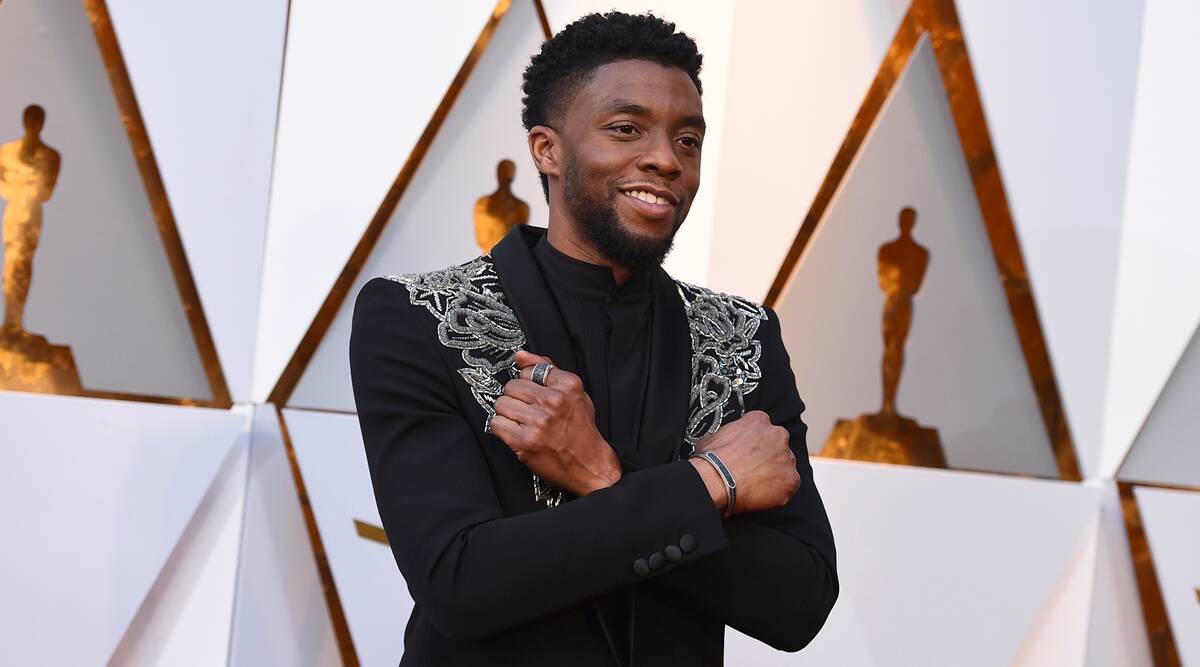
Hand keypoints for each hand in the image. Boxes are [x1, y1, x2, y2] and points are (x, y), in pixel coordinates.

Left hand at [489, 351, 621, 495]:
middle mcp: (553, 401)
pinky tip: (515, 432)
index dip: (528, 383)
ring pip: (501, 404)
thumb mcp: (574, 393)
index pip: (528, 371)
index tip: (534, 395)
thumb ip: (547, 369)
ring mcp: (538, 422)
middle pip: (511, 386)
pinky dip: (502, 428)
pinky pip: (496, 423)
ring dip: (507, 413)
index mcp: (568, 385)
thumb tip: (520, 355)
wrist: (588, 464)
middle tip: (527, 410)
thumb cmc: (581, 429)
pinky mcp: (524, 441)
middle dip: (515, 398)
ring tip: (522, 422)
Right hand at [689, 410, 799, 514]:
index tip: (747, 453)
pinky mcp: (791, 479)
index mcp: (759, 420)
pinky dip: (778, 491)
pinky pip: (788, 486)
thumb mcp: (713, 436)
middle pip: (778, 445)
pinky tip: (761, 495)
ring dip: (774, 474)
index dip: (754, 442)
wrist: (716, 480)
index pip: (762, 428)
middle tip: (753, 469)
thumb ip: (728, 436)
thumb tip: (723, 444)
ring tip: (755, 485)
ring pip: (784, 466)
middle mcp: (778, 435)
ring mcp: (787, 458)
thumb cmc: (710, 459)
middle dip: (768, 456)